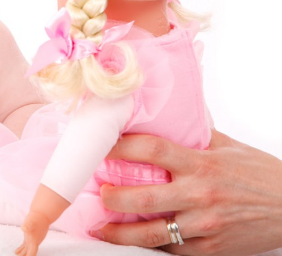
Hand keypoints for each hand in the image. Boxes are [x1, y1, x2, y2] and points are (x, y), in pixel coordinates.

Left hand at [15, 211, 50, 255]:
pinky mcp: (30, 236)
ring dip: (22, 254)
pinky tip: (17, 250)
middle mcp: (34, 242)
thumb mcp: (31, 221)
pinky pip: (25, 245)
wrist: (43, 213)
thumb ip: (28, 225)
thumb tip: (24, 228)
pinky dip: (22, 249)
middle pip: (30, 254)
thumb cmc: (37, 218)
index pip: (31, 254)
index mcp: (34, 242)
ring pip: (27, 250)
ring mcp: (33, 239)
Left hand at [92, 130, 281, 254]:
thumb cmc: (260, 175)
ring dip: (119, 232)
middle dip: (112, 197)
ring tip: (100, 227)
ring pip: (151, 233)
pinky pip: (171, 250)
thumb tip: (166, 116)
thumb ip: (194, 135)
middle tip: (98, 192)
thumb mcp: (227, 147)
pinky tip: (133, 241)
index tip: (102, 147)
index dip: (120, 147)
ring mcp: (203, 225)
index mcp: (201, 164)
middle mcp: (199, 195)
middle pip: (143, 198)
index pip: (151, 150)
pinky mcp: (209, 250)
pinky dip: (150, 245)